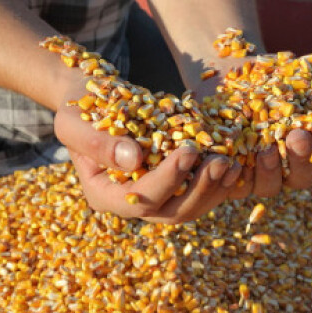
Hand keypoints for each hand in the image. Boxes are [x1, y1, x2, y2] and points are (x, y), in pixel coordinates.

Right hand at [54, 78, 242, 224]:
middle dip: (199, 189)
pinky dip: (217, 180)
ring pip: (190, 207)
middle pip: (170, 212)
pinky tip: (235, 160)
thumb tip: (133, 160)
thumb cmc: (79, 108)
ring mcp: (154, 196)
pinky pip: (199, 192)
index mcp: (103, 195)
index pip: (139, 200)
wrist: (93, 100)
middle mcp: (130, 203)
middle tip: (220, 161)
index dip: (167, 180)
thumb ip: (97, 143)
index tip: (189, 151)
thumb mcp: (75, 122)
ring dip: (214, 188)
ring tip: (232, 162)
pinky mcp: (172, 184)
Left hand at [191, 60, 311, 199]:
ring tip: (266, 148)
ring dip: (270, 170)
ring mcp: (257, 174)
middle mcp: (287, 167)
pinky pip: (233, 186)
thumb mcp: (300, 75)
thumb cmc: (270, 75)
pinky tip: (232, 158)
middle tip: (298, 136)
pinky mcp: (228, 177)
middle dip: (302, 158)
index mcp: (311, 148)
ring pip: (269, 187)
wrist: (224, 70)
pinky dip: (234, 174)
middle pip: (303, 177)